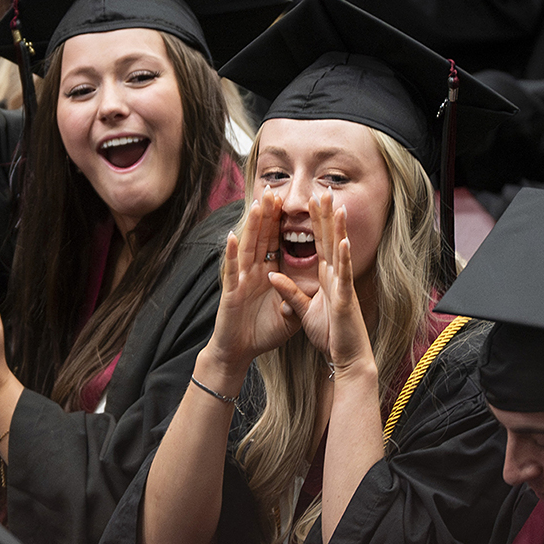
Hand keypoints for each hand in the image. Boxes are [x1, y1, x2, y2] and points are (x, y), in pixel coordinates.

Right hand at [204, 189, 301, 382]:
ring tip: (257, 204)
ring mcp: (241, 280)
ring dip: (252, 226)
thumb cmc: (263, 333)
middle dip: (268, 215)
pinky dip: (231, 254)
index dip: (285, 224)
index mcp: (269, 274)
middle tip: (274, 190)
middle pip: (263, 238)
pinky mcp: (231, 292)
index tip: (294, 204)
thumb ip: (298, 298)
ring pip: (248, 247)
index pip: (278, 243)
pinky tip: (232, 237)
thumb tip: (312, 285)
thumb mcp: (289, 316)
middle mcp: (254, 272)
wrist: (239, 352)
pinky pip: (232, 270)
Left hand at [269, 189, 372, 370]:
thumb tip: (272, 276)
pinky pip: (343, 276)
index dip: (317, 223)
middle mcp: (336, 277)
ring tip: (335, 206)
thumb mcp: (303, 311)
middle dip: (327, 216)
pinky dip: (342, 258)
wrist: (347, 357)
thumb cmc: (330, 334)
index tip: (313, 202)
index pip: (320, 245)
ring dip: (337, 229)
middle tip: (325, 191)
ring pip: (339, 252)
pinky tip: (341, 241)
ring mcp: (342, 286)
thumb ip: (289, 293)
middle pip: (330, 240)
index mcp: (326, 278)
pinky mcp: (344, 299)